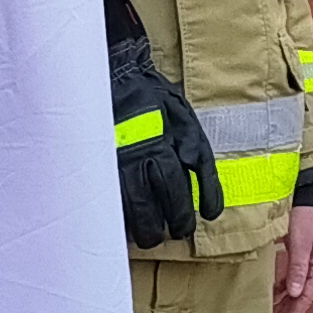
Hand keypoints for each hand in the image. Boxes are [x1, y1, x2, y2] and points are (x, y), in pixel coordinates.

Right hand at [109, 28, 222, 249]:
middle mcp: (147, 152)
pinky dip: (118, 212)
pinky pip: (110, 195)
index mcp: (172, 140)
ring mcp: (121, 158)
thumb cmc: (153, 98)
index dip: (195, 207)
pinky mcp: (101, 162)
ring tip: (147, 237)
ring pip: (135, 205)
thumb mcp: (185, 120)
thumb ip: (199, 159)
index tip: (201, 219)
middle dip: (172, 222)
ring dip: (144, 227)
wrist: (116, 75)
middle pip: (164, 199)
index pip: (188, 184)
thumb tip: (211, 207)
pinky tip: (121, 222)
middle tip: (174, 232)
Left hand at [276, 205, 312, 312]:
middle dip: (291, 309)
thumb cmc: (305, 217)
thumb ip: (298, 269)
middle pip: (305, 293)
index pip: (309, 294)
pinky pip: (298, 277)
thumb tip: (294, 294)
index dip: (297, 311)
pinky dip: (288, 287)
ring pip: (301, 287)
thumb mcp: (300, 243)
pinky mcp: (308, 257)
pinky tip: (278, 294)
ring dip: (288, 300)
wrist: (309, 197)